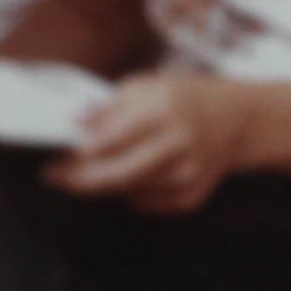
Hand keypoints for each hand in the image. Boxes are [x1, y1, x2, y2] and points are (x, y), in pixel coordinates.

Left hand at [48, 70, 241, 212]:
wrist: (235, 122)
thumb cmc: (183, 99)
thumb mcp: (145, 87)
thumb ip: (108, 108)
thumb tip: (72, 125)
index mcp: (165, 109)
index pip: (110, 140)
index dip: (78, 154)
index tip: (55, 159)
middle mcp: (180, 143)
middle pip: (116, 175)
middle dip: (80, 180)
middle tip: (57, 178)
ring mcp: (188, 173)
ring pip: (127, 192)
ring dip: (102, 184)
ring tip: (91, 172)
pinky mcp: (191, 196)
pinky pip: (145, 203)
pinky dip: (129, 191)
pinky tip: (132, 174)